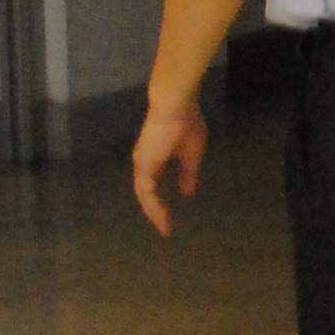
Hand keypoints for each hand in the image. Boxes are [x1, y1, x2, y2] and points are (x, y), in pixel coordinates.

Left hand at [131, 94, 206, 237]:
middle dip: (155, 210)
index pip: (155, 183)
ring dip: (153, 211)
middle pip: (147, 192)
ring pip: (144, 194)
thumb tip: (187, 192)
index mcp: (156, 157)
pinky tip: (161, 215)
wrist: (176, 106)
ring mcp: (142, 162)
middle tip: (166, 227)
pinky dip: (153, 205)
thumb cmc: (185, 124)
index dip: (161, 198)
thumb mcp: (192, 153)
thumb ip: (188, 173)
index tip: (171, 214)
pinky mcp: (144, 164)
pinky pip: (146, 191)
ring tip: (164, 226)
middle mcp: (145, 161)